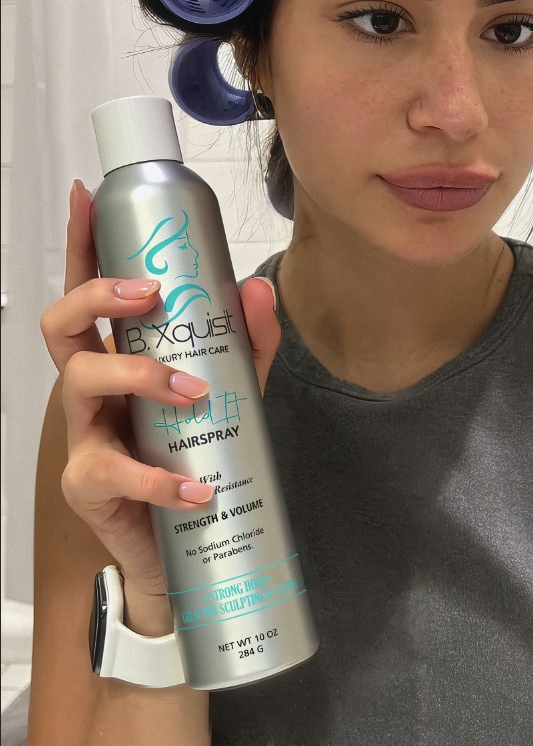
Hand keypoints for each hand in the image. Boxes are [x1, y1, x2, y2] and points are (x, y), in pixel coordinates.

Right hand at [40, 179, 280, 600]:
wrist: (186, 550)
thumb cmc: (198, 456)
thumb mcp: (235, 394)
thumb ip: (247, 345)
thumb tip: (257, 290)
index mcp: (118, 357)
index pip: (91, 292)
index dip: (84, 243)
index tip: (88, 196)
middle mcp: (92, 390)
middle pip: (62, 325)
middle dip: (98, 297)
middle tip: (148, 294)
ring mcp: (84, 435)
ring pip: (79, 384)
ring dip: (138, 375)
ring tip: (192, 392)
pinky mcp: (89, 486)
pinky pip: (112, 471)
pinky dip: (160, 478)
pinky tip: (196, 489)